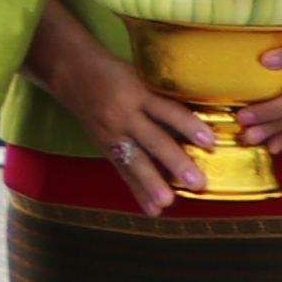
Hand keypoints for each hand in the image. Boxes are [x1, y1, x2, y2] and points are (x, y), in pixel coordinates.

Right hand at [31, 12, 217, 216]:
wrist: (71, 72)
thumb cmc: (115, 72)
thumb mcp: (141, 74)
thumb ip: (165, 94)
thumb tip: (205, 114)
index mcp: (136, 92)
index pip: (166, 110)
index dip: (188, 125)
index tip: (209, 141)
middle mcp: (123, 114)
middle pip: (153, 140)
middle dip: (175, 162)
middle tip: (197, 182)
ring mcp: (112, 133)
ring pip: (135, 161)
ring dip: (152, 183)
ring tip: (168, 202)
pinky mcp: (104, 146)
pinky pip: (123, 170)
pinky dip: (138, 190)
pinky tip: (153, 209)